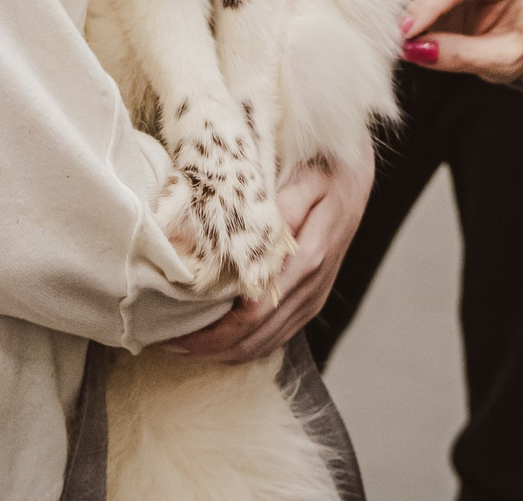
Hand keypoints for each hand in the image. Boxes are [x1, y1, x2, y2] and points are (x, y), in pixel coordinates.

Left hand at [157, 151, 371, 363]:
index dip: (212, 333)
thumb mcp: (304, 180)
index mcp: (307, 260)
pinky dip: (243, 345)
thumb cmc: (324, 171)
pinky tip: (216, 340)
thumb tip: (248, 242)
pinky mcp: (310, 300)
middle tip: (166, 344)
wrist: (356, 178)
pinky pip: (275, 336)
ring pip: (264, 344)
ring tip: (182, 345)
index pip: (252, 315)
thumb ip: (280, 212)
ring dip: (223, 352)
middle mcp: (311, 288)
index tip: (174, 333)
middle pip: (254, 338)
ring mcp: (312, 299)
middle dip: (208, 348)